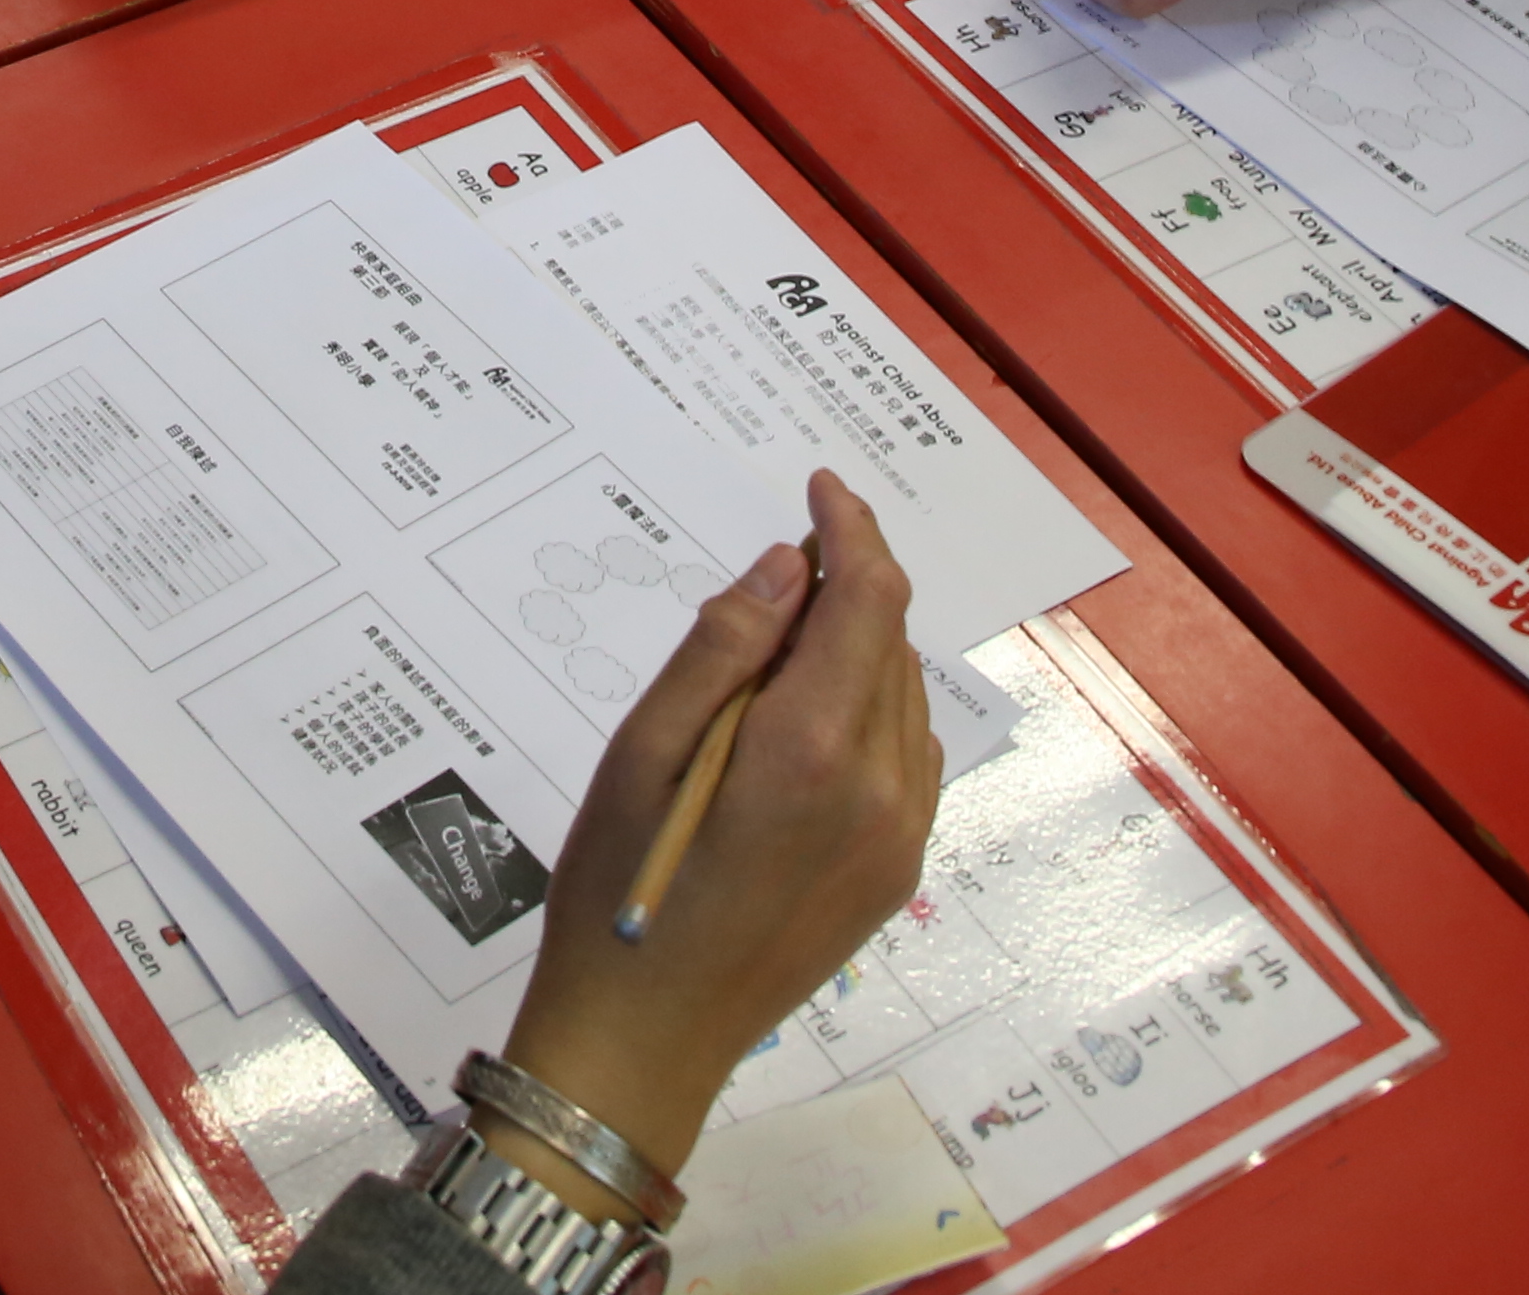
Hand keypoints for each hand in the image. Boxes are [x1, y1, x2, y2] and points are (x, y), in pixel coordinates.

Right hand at [500, 471, 943, 1186]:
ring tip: (776, 650)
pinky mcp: (897, 876)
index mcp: (812, 751)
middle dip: (847, 587)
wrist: (646, 1041)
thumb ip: (721, 649)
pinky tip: (805, 724)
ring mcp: (900, 839)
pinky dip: (870, 714)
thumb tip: (786, 564)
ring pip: (904, 701)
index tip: (818, 487)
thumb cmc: (621, 892)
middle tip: (774, 571)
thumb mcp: (642, 753)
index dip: (852, 531)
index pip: (869, 602)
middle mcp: (880, 790)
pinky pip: (907, 761)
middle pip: (890, 645)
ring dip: (859, 650)